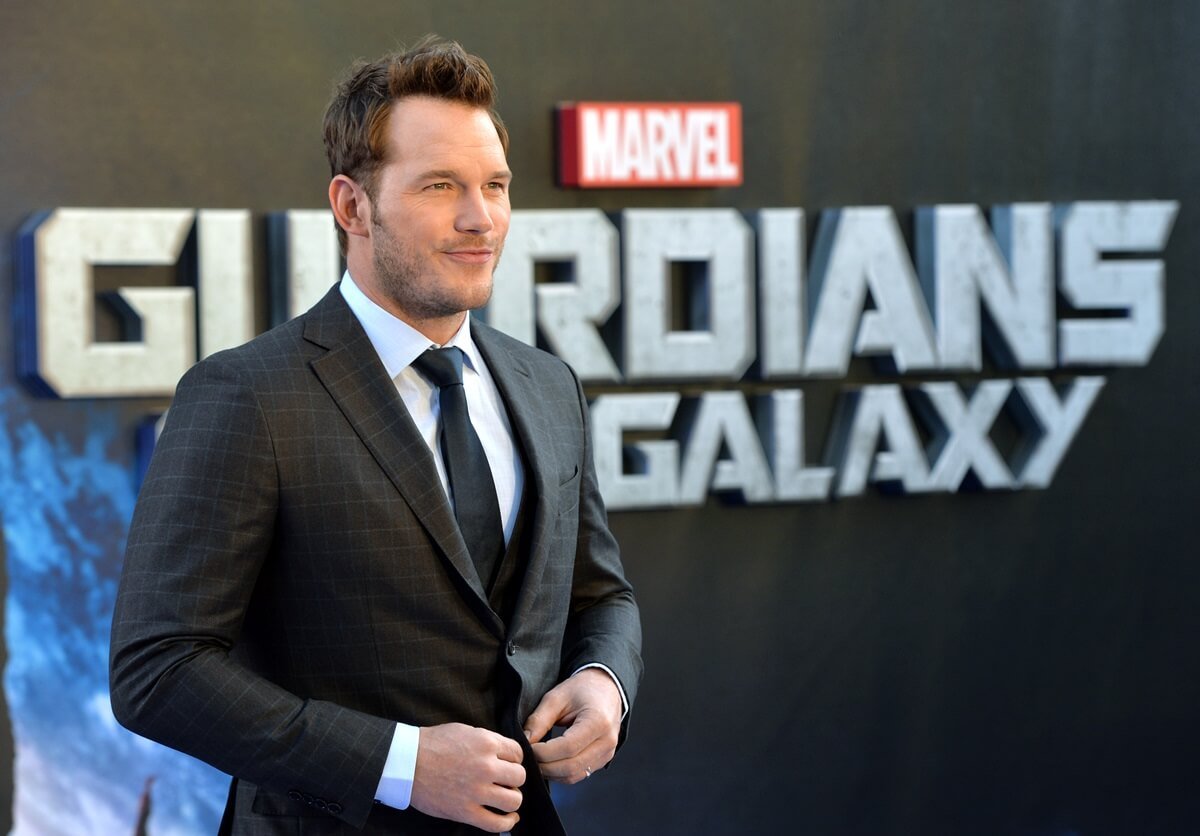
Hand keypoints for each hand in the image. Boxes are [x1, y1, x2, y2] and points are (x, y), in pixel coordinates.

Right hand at [409, 722, 525, 832]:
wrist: (407, 762)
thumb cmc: (432, 744)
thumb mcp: (465, 731)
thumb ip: (487, 741)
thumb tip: (503, 753)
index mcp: (487, 743)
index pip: (517, 753)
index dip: (513, 759)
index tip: (507, 764)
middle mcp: (486, 767)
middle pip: (519, 777)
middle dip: (513, 779)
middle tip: (504, 780)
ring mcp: (477, 791)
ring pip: (514, 800)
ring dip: (512, 799)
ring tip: (504, 797)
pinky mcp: (465, 812)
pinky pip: (496, 823)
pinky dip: (507, 822)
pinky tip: (508, 818)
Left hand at [523, 668, 622, 783]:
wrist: (605, 689)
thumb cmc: (582, 689)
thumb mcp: (556, 697)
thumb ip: (539, 720)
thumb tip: (525, 742)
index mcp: (598, 721)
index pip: (568, 747)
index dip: (543, 752)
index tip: (527, 747)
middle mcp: (606, 741)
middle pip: (570, 766)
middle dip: (544, 765)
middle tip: (527, 756)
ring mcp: (607, 753)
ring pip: (573, 775)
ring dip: (550, 772)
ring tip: (536, 759)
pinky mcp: (603, 760)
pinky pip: (578, 775)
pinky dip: (560, 773)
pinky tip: (548, 762)